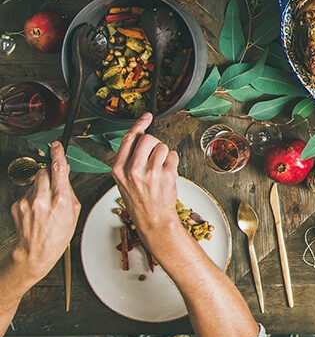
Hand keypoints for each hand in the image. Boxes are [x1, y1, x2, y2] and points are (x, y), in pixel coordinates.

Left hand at [9, 142, 79, 286]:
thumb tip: (64, 174)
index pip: (58, 168)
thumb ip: (69, 190)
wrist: (36, 251)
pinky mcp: (17, 205)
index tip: (56, 144)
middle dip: (49, 174)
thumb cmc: (58, 234)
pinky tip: (36, 211)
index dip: (57, 153)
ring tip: (44, 204)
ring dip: (40, 187)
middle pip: (44, 172)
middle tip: (54, 186)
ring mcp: (27, 202)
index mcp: (60, 200)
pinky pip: (26, 193)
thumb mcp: (73, 211)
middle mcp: (42, 199)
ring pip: (35, 182)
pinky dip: (32, 198)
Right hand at [110, 113, 181, 250]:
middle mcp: (133, 170)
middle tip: (154, 156)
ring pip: (162, 146)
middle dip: (154, 143)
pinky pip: (173, 155)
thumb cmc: (140, 200)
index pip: (129, 139)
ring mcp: (151, 172)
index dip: (139, 124)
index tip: (147, 117)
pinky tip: (166, 174)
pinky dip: (172, 161)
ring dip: (164, 154)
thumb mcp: (124, 180)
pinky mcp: (166, 174)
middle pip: (148, 139)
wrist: (153, 219)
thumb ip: (129, 159)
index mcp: (119, 169)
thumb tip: (141, 136)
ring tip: (159, 169)